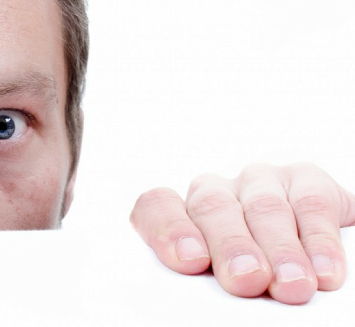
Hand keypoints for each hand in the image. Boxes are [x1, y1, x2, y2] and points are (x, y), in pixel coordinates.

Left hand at [130, 163, 354, 304]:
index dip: (169, 228)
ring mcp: (260, 184)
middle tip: (246, 280)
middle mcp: (217, 193)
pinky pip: (312, 204)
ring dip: (280, 249)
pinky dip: (320, 240)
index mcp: (183, 215)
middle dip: (231, 246)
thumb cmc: (252, 275)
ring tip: (292, 285)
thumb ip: (208, 286)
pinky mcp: (306, 181)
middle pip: (212, 208)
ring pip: (264, 207)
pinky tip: (325, 270)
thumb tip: (218, 302)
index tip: (188, 261)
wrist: (308, 254)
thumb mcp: (220, 282)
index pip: (158, 207)